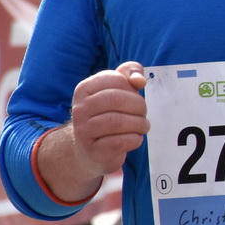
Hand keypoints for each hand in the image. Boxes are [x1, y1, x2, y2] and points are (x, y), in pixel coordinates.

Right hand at [68, 61, 150, 177]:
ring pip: (118, 122)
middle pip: (116, 99)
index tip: (136, 97)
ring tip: (143, 126)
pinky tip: (136, 138)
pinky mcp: (93, 150)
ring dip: (139, 124)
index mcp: (84, 89)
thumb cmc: (108, 115)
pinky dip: (134, 139)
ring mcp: (84, 131)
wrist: (90, 150)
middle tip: (144, 113)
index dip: (132, 88)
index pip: (115, 79)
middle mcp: (80, 109)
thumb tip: (139, 79)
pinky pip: (119, 142)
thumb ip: (129, 74)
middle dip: (139, 106)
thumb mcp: (116, 90)